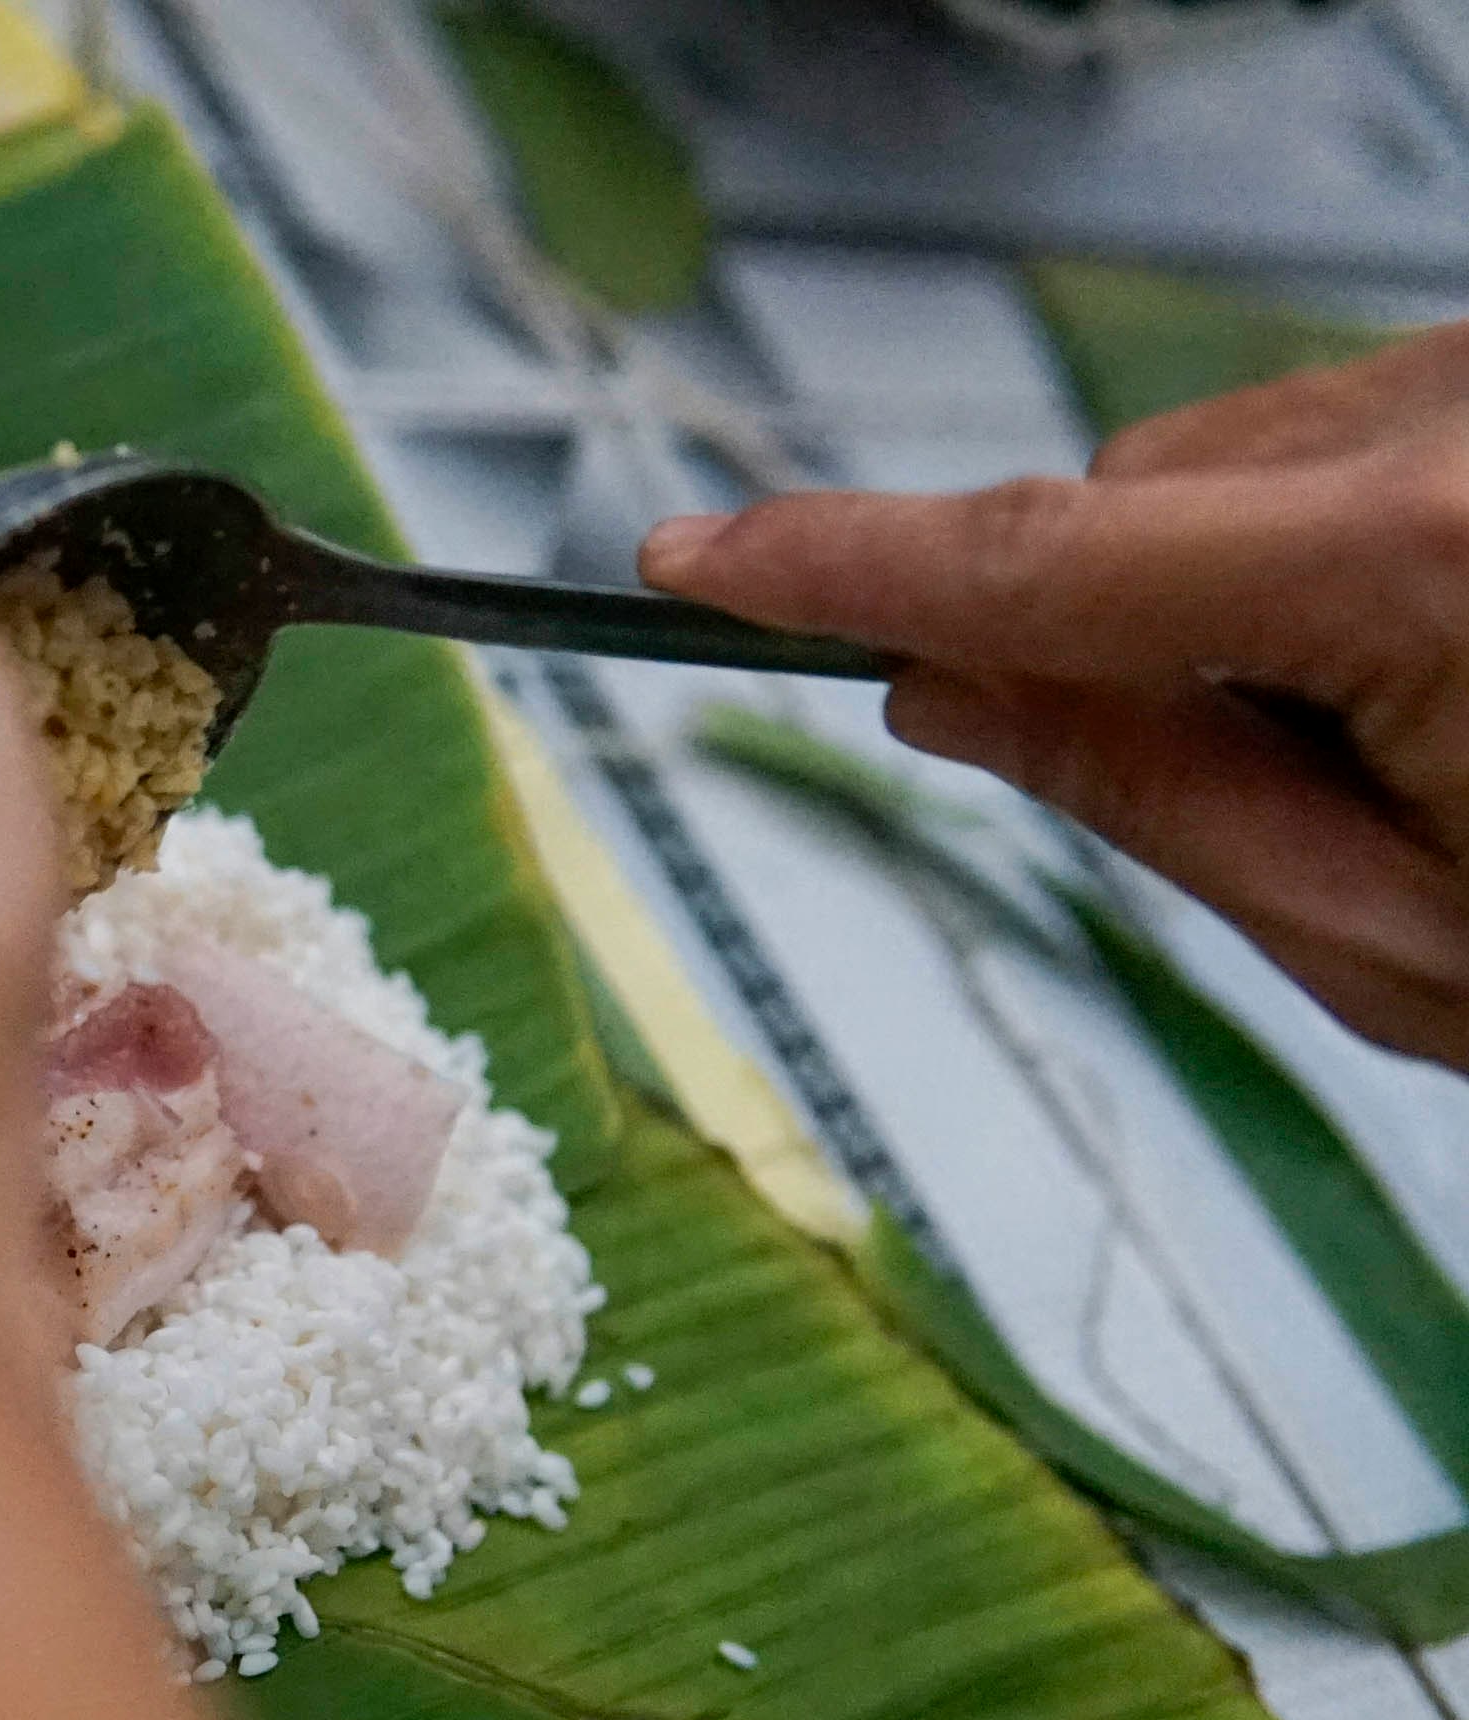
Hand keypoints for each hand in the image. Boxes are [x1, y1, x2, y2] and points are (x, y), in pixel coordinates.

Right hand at [639, 321, 1468, 1070]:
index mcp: (1434, 559)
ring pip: (1230, 454)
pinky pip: (1343, 426)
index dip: (844, 568)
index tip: (692, 561)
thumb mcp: (1395, 933)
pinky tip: (1453, 637)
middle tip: (1267, 781)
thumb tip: (950, 691)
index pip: (1042, 562)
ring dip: (1246, 577)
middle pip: (1135, 491)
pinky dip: (1343, 532)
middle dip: (1125, 625)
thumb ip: (1152, 800)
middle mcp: (1466, 419)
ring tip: (1423, 714)